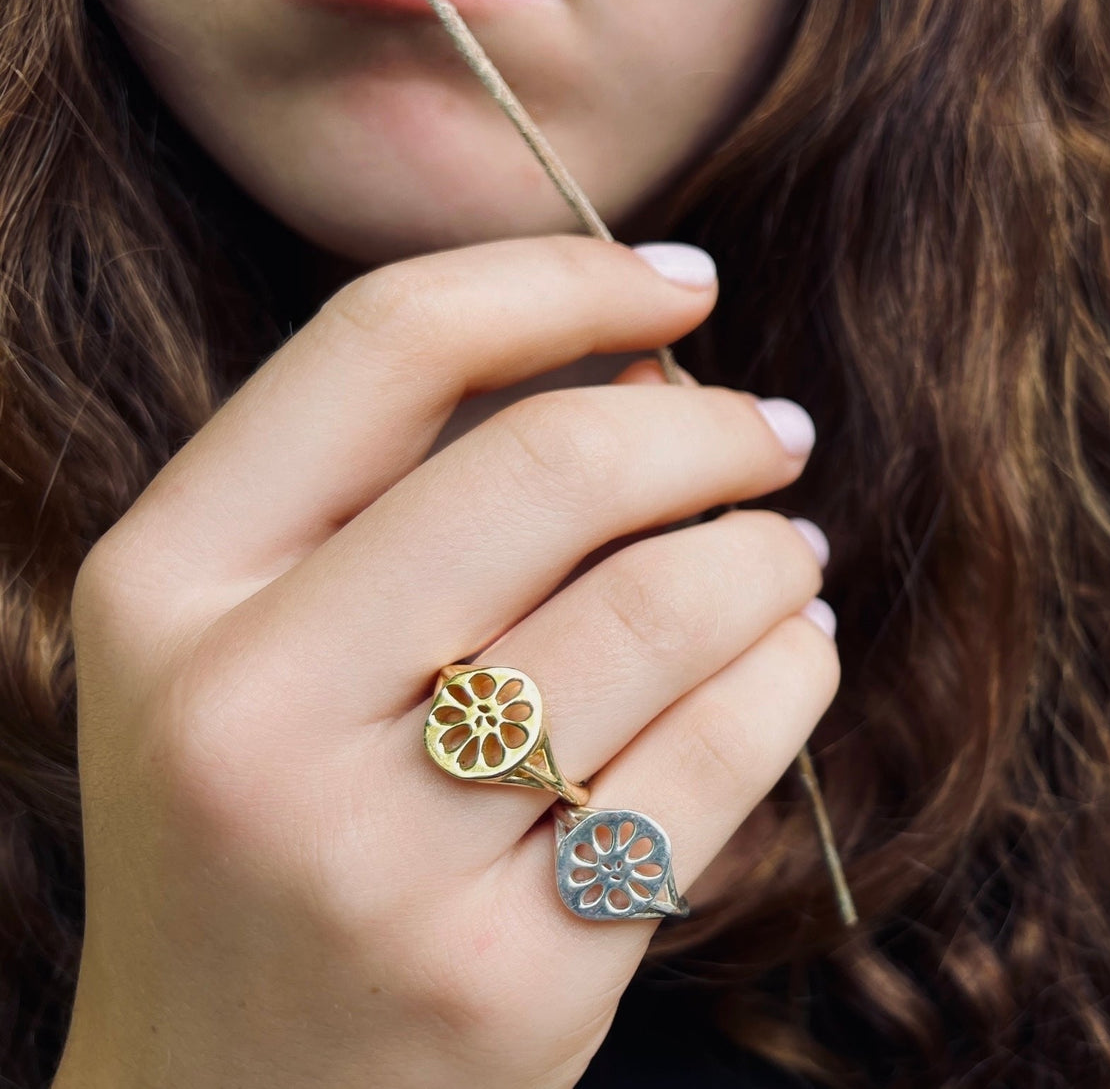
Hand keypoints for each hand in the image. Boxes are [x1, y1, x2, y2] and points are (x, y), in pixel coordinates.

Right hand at [56, 236, 838, 1088]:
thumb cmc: (254, 839)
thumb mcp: (254, 645)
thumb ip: (403, 488)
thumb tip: (633, 357)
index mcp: (169, 589)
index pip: (384, 343)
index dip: (561, 276)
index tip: (683, 280)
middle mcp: (253, 713)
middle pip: (548, 466)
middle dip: (707, 423)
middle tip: (772, 430)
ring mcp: (378, 859)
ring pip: (659, 612)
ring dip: (766, 554)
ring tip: (787, 551)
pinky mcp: (510, 980)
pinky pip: (714, 763)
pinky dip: (790, 675)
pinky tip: (793, 652)